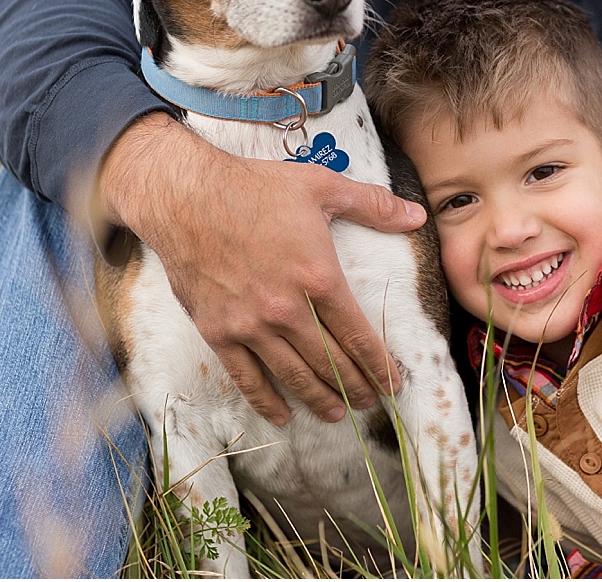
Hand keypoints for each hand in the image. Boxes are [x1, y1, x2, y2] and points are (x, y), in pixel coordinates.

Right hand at [97, 112, 425, 423]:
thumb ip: (373, 204)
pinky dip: (265, 400)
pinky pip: (245, 377)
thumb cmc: (255, 187)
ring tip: (336, 414)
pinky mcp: (217, 331)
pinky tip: (281, 415)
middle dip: (355, 387)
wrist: (185, 196)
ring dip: (318, 399)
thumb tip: (416, 216)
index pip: (357, 334)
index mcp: (318, 277)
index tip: (392, 382)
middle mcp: (287, 309)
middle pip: (330, 363)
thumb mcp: (322, 186)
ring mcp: (250, 325)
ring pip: (293, 376)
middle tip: (370, 403)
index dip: (378, 364)